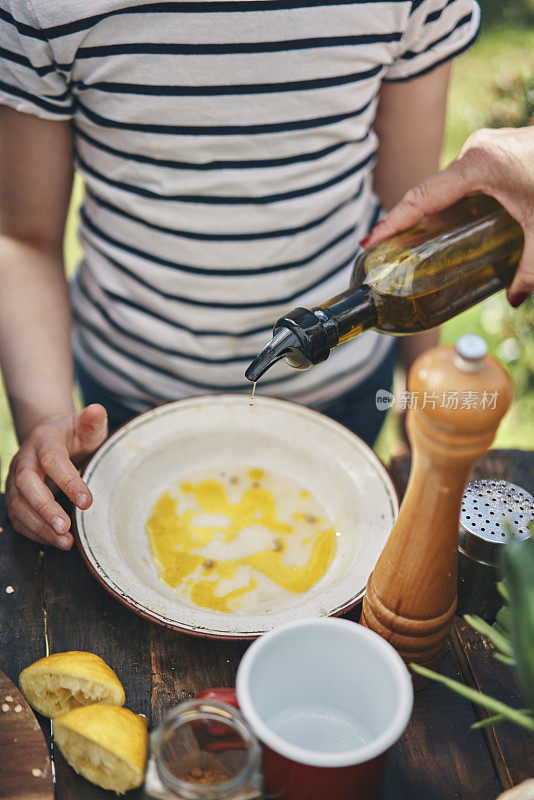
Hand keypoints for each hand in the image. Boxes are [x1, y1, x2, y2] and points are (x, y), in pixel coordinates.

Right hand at [6, 404, 107, 548]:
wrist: (49, 438)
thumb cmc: (74, 435)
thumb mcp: (86, 426)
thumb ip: (92, 421)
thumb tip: (97, 410)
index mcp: (44, 440)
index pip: (52, 460)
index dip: (68, 481)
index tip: (87, 501)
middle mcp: (25, 460)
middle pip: (26, 484)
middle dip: (44, 507)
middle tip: (66, 527)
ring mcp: (15, 480)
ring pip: (18, 505)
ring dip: (40, 526)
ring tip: (65, 542)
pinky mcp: (15, 497)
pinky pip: (18, 519)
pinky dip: (35, 533)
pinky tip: (57, 542)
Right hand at [362, 126, 533, 306]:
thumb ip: (530, 268)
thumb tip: (514, 298)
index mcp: (478, 165)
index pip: (421, 198)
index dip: (393, 223)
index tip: (369, 243)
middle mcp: (474, 150)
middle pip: (430, 194)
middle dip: (409, 224)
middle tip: (391, 255)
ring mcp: (483, 147)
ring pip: (446, 187)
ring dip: (432, 215)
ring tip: (414, 245)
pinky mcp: (493, 151)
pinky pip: (460, 181)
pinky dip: (450, 204)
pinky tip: (447, 226)